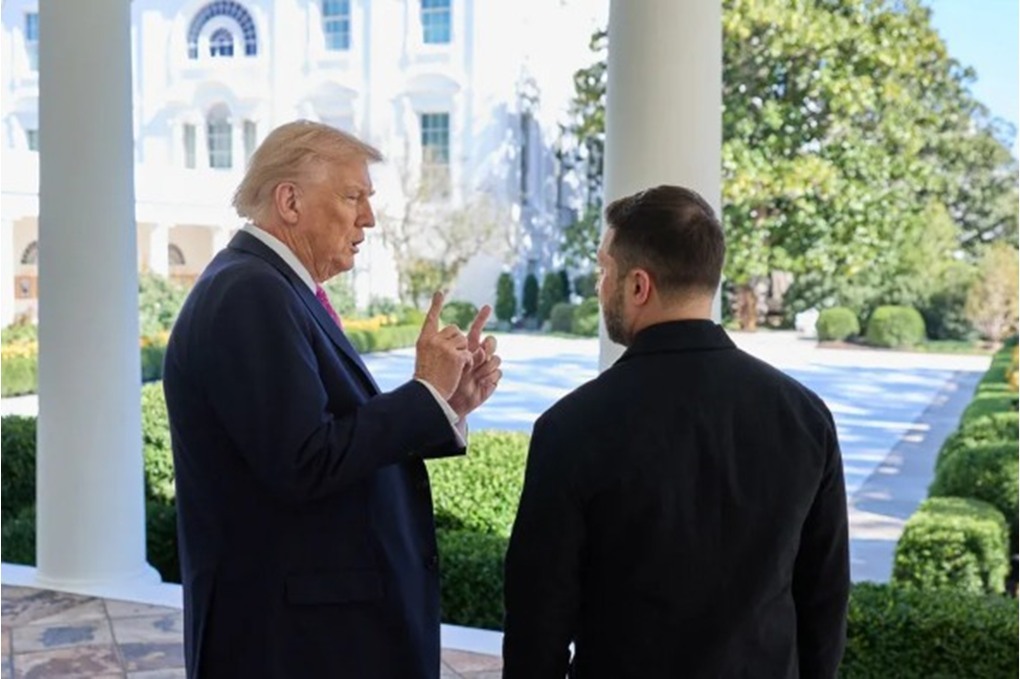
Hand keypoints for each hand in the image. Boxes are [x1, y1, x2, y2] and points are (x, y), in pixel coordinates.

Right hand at [414, 291, 472, 399]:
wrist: (428, 393)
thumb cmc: (427, 379)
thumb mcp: (425, 358)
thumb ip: (435, 345)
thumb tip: (452, 336)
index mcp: (424, 340)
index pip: (431, 318)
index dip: (436, 305)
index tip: (440, 292)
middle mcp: (434, 340)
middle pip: (454, 329)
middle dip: (457, 341)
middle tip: (451, 357)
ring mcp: (446, 347)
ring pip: (464, 341)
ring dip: (463, 352)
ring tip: (453, 366)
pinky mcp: (457, 356)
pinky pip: (469, 354)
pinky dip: (467, 363)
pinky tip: (459, 371)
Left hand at [448, 304, 502, 418]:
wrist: (449, 401)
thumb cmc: (444, 381)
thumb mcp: (448, 362)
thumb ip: (458, 350)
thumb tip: (475, 344)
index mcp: (467, 348)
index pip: (476, 329)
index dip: (482, 317)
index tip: (487, 306)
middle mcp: (479, 355)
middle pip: (491, 342)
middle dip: (489, 346)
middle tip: (479, 354)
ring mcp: (486, 367)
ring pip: (496, 359)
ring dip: (486, 367)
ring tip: (475, 375)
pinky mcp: (492, 380)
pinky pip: (498, 374)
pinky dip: (489, 378)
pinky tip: (480, 383)